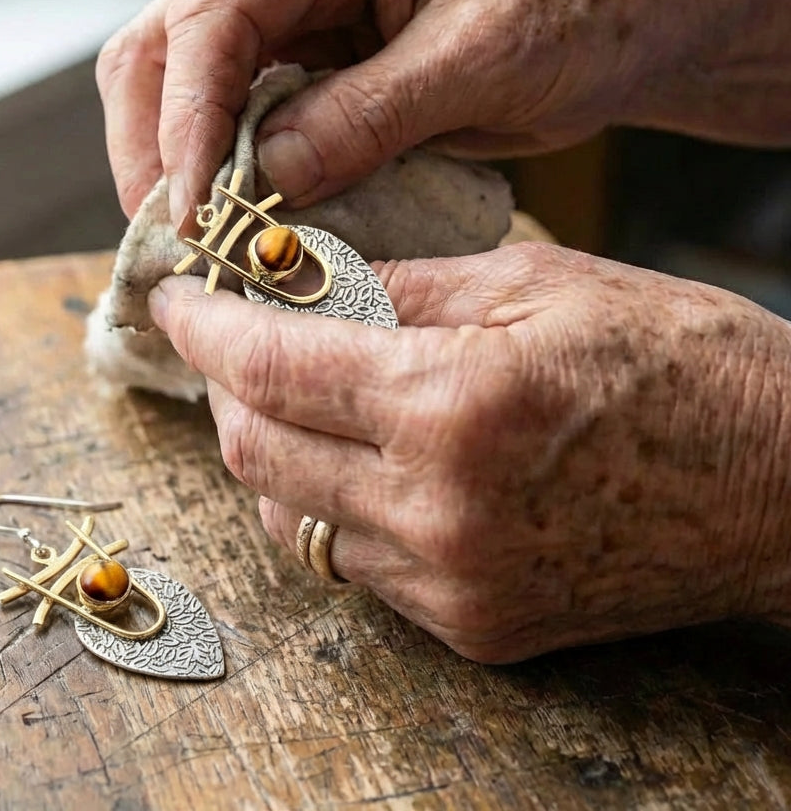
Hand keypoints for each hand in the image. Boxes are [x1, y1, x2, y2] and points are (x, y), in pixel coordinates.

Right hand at [99, 0, 688, 223]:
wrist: (621, 18)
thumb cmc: (573, 10)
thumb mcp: (477, 62)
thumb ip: (365, 117)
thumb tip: (264, 180)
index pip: (214, 15)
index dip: (187, 117)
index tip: (193, 207)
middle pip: (167, 43)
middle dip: (156, 143)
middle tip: (173, 235)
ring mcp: (295, 8)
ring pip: (185, 81)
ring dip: (179, 161)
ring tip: (197, 238)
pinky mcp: (310, 60)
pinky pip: (239, 115)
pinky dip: (227, 170)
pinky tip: (239, 218)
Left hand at [149, 244, 790, 661]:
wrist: (783, 487)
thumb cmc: (680, 363)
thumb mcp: (538, 283)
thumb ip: (404, 284)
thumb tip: (306, 281)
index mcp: (452, 404)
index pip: (271, 367)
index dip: (205, 327)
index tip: (175, 296)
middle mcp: (437, 510)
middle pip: (255, 452)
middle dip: (224, 386)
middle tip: (231, 338)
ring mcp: (452, 583)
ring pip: (291, 516)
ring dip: (267, 448)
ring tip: (289, 392)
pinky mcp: (474, 624)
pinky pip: (353, 563)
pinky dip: (327, 503)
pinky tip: (352, 457)